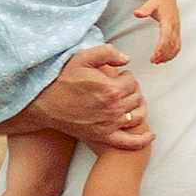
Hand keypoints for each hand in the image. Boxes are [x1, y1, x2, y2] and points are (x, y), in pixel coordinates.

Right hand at [30, 48, 147, 152]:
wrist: (45, 104)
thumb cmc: (63, 80)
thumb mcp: (82, 58)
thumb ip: (107, 53)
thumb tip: (126, 60)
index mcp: (110, 89)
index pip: (132, 81)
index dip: (127, 76)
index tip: (119, 76)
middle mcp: (113, 108)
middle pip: (136, 97)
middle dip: (132, 90)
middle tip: (122, 87)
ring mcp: (109, 125)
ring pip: (138, 116)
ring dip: (139, 107)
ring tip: (132, 101)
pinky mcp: (103, 137)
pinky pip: (129, 142)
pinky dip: (143, 140)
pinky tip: (150, 135)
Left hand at [123, 0, 181, 65]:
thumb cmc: (158, 2)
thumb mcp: (150, 4)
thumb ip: (144, 10)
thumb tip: (137, 13)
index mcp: (168, 20)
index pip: (166, 35)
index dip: (162, 46)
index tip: (156, 54)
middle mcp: (174, 26)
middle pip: (171, 44)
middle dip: (163, 54)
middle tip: (153, 60)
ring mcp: (177, 30)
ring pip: (176, 47)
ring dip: (168, 56)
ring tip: (157, 61)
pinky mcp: (177, 33)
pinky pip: (177, 46)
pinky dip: (172, 54)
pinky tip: (164, 58)